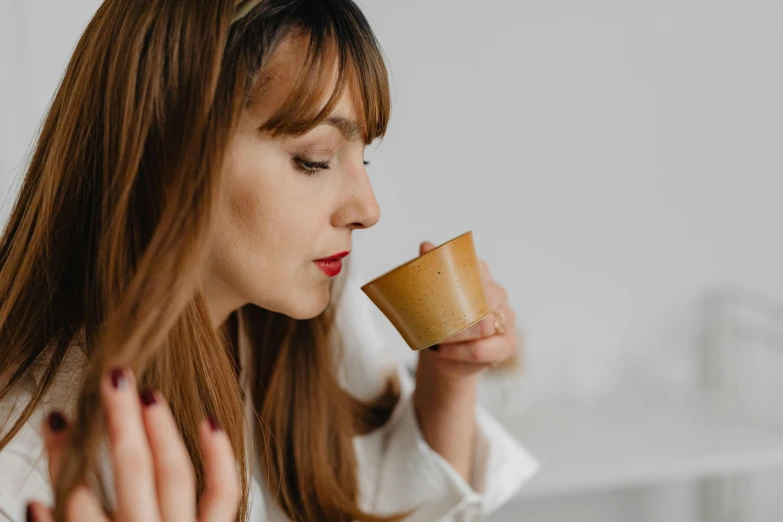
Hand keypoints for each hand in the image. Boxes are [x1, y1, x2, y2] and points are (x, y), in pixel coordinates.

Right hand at [26, 368, 240, 521]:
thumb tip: (39, 505)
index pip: (76, 502)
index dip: (65, 459)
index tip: (61, 422)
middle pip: (129, 471)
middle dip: (118, 421)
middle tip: (112, 378)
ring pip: (172, 473)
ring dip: (158, 429)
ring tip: (145, 392)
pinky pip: (222, 495)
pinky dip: (219, 457)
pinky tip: (208, 420)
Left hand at [418, 241, 517, 380]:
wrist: (447, 357)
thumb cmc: (440, 321)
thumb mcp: (431, 297)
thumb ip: (429, 269)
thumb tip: (426, 245)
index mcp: (481, 275)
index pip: (476, 269)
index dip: (457, 279)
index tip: (436, 291)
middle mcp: (498, 293)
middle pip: (483, 300)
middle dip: (455, 314)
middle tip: (430, 322)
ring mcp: (507, 318)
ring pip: (484, 326)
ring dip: (456, 334)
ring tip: (435, 339)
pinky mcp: (509, 343)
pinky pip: (483, 349)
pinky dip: (460, 351)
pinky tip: (444, 351)